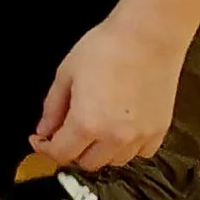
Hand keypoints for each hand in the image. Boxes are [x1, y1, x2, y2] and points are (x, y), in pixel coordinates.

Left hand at [33, 17, 181, 171]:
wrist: (149, 36)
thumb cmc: (104, 48)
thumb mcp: (66, 74)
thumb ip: (52, 108)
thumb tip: (44, 132)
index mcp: (86, 123)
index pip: (61, 154)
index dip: (45, 148)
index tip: (39, 139)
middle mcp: (115, 138)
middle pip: (88, 163)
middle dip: (72, 151)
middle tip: (67, 132)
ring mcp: (140, 136)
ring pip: (115, 161)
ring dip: (100, 152)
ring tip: (95, 129)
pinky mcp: (160, 130)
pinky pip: (141, 153)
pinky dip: (128, 148)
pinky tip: (122, 129)